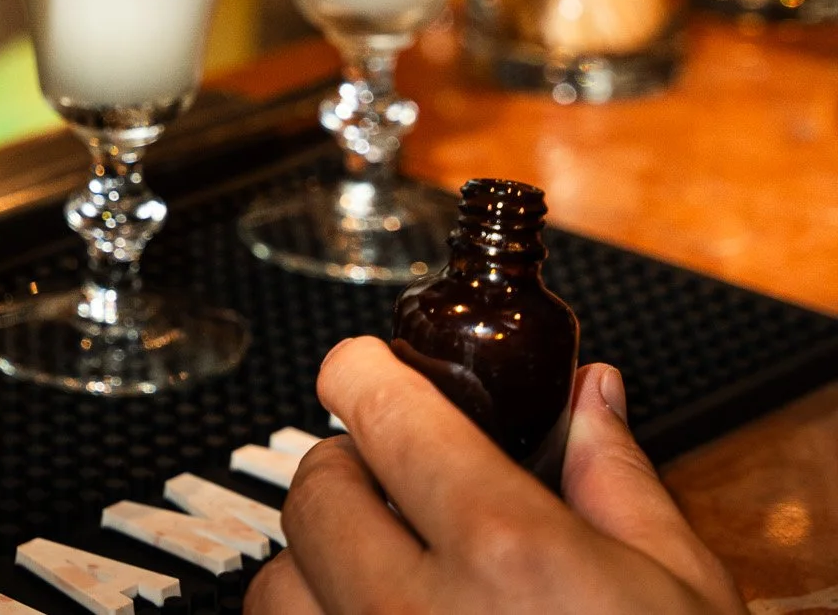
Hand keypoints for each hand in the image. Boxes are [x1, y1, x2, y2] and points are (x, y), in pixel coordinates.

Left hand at [246, 337, 745, 614]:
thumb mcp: (682, 596)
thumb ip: (619, 486)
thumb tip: (591, 397)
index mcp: (512, 558)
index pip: (386, 417)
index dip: (362, 374)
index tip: (360, 368)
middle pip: (316, 494)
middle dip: (348, 471)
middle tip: (392, 484)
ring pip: (278, 587)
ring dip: (317, 567)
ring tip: (382, 577)